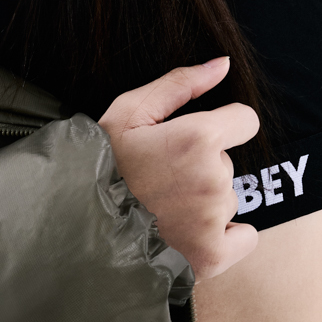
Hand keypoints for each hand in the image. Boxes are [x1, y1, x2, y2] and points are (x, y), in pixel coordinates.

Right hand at [99, 58, 259, 279]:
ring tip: (161, 208)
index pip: (245, 121)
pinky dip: (223, 237)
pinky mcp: (213, 256)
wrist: (75, 226)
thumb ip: (180, 84)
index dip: (222, 126)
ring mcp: (214, 220)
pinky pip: (243, 238)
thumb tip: (222, 64)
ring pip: (227, 199)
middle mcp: (212, 178)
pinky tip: (188, 234)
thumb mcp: (129, 113)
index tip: (194, 141)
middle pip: (228, 163)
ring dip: (205, 201)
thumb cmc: (99, 165)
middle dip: (202, 167)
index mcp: (197, 138)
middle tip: (159, 179)